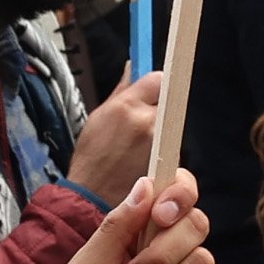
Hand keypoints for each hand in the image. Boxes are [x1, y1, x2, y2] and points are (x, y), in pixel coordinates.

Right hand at [68, 71, 160, 203]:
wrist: (92, 197)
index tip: (151, 89)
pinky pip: (172, 139)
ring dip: (161, 124)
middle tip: (143, 117)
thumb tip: (132, 66)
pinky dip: (163, 141)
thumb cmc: (92, 157)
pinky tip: (145, 153)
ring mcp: (160, 141)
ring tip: (139, 140)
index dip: (156, 84)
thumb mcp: (98, 117)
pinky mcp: (168, 158)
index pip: (158, 78)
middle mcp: (146, 122)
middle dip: (159, 104)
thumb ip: (121, 90)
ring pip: (171, 120)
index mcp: (125, 107)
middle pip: (169, 99)